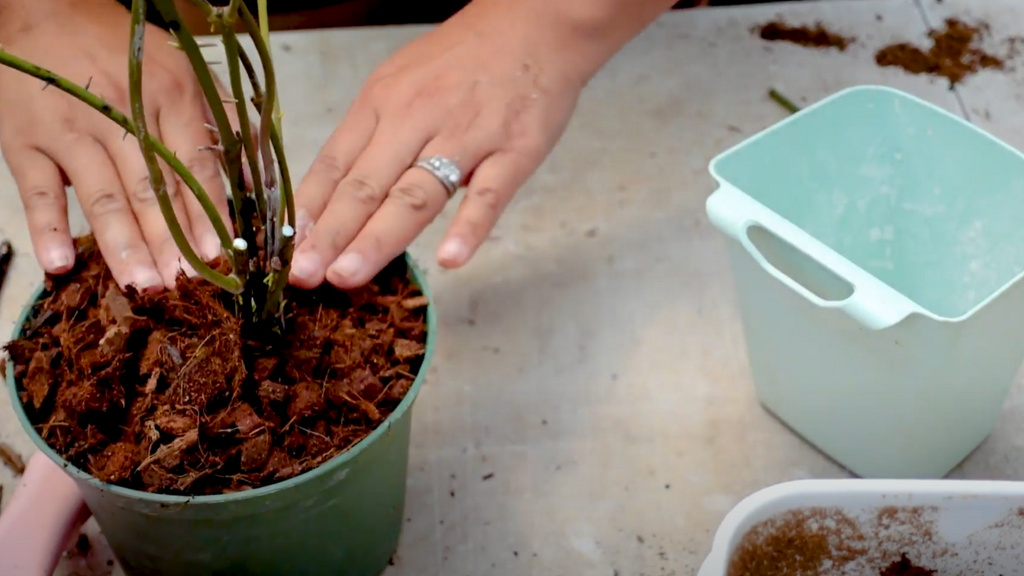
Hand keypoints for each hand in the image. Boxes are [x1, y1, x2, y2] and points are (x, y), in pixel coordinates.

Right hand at [0, 0, 235, 289]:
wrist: (45, 9)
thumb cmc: (126, 52)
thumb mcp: (184, 72)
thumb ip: (225, 121)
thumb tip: (262, 175)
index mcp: (171, 98)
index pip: (195, 167)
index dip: (209, 214)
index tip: (223, 255)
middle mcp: (123, 116)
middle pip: (152, 189)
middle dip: (171, 242)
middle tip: (186, 287)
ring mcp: (71, 129)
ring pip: (102, 194)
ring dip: (122, 244)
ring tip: (142, 285)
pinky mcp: (24, 141)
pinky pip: (36, 189)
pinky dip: (45, 227)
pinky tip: (58, 264)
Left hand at [288, 0, 588, 288]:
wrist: (534, 25)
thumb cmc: (462, 60)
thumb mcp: (399, 84)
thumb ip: (370, 139)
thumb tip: (333, 200)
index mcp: (382, 104)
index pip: (334, 165)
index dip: (308, 211)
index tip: (284, 251)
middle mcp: (416, 119)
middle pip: (366, 185)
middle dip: (330, 234)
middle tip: (303, 275)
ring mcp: (466, 137)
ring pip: (416, 194)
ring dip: (379, 238)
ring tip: (348, 275)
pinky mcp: (514, 151)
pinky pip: (489, 194)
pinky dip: (469, 227)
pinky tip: (450, 259)